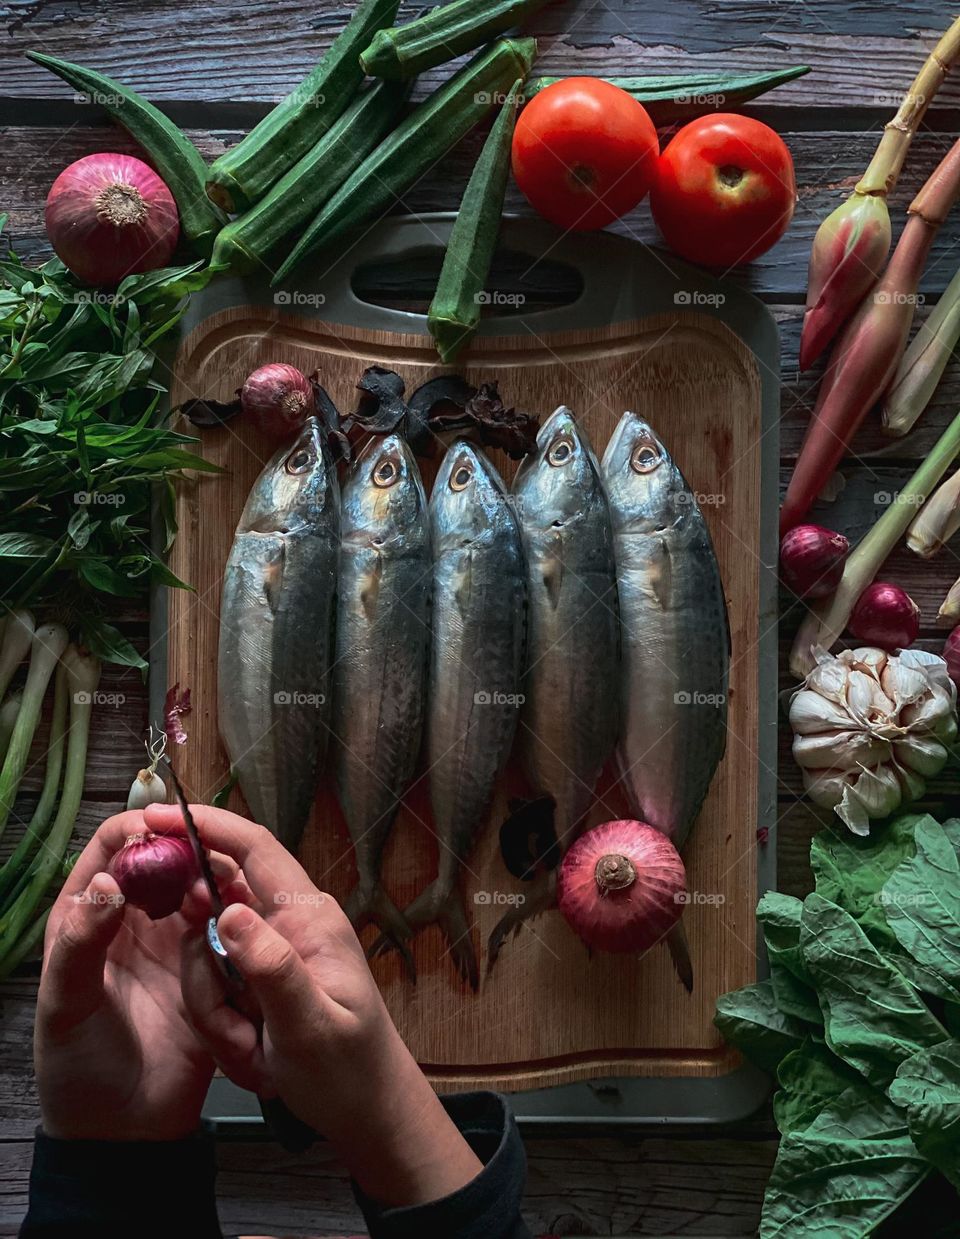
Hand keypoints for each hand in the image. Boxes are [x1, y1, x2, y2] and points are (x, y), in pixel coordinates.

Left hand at [34, 810, 222, 1141]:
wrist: (124, 1132)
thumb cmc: (77, 1070)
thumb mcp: (67, 1005)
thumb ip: (81, 944)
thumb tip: (110, 883)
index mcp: (90, 917)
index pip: (113, 849)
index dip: (137, 830)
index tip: (164, 828)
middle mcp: (135, 921)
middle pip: (166, 860)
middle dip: (189, 851)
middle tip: (208, 860)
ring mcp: (175, 943)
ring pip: (201, 888)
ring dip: (216, 882)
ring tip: (227, 891)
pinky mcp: (210, 969)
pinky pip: (226, 929)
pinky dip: (236, 916)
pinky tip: (244, 920)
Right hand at [158, 803, 483, 1206]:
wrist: (369, 1113)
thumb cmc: (349, 1071)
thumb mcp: (307, 1025)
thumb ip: (270, 967)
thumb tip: (228, 908)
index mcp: (308, 917)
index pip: (255, 848)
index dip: (207, 825)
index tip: (154, 814)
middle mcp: (289, 924)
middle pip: (214, 912)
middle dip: (206, 972)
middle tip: (232, 1018)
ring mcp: (272, 954)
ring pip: (207, 960)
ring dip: (218, 1013)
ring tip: (256, 1052)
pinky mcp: (259, 983)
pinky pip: (215, 991)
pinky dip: (223, 1029)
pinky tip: (255, 1058)